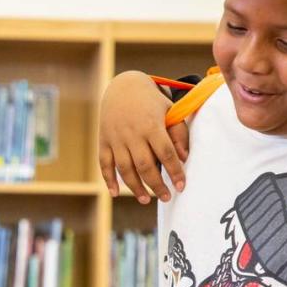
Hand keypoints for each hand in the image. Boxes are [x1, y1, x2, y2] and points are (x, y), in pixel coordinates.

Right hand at [98, 70, 188, 202]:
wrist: (122, 87)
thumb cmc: (151, 102)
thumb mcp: (170, 110)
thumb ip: (178, 133)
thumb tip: (183, 158)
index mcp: (151, 125)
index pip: (166, 153)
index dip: (175, 172)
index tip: (181, 186)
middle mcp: (132, 133)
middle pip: (145, 165)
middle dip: (156, 185)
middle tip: (166, 197)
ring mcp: (116, 138)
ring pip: (125, 169)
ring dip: (135, 187)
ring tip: (146, 200)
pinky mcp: (104, 141)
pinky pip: (104, 164)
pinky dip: (109, 180)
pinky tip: (116, 193)